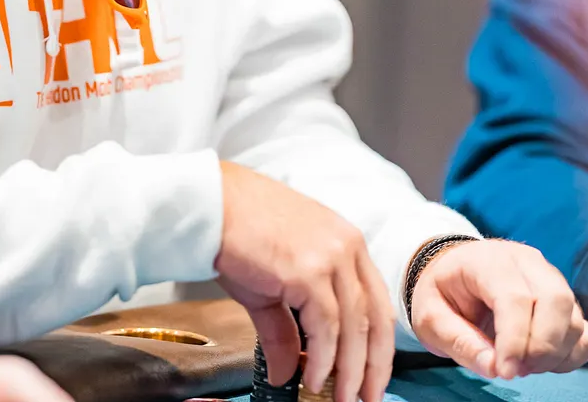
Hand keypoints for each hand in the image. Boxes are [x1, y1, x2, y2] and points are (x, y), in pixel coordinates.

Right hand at [213, 162, 395, 401]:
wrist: (209, 205)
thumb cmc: (235, 232)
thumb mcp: (270, 285)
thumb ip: (285, 329)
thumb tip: (287, 374)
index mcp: (345, 242)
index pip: (376, 301)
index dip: (377, 344)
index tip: (372, 375)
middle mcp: (347, 246)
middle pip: (375, 317)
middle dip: (372, 365)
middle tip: (364, 398)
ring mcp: (331, 257)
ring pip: (355, 326)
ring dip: (349, 370)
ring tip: (338, 398)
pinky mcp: (309, 271)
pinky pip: (327, 327)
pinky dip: (323, 359)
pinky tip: (313, 378)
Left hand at [408, 239, 587, 378]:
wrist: (453, 271)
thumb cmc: (441, 293)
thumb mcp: (430, 317)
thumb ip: (459, 342)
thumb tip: (494, 368)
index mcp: (488, 260)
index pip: (515, 298)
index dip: (515, 340)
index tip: (505, 372)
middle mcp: (526, 262)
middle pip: (555, 301)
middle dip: (542, 347)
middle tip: (517, 371)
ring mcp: (550, 277)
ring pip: (573, 316)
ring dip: (555, 353)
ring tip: (523, 365)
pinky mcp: (564, 299)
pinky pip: (586, 330)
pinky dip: (573, 353)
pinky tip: (544, 362)